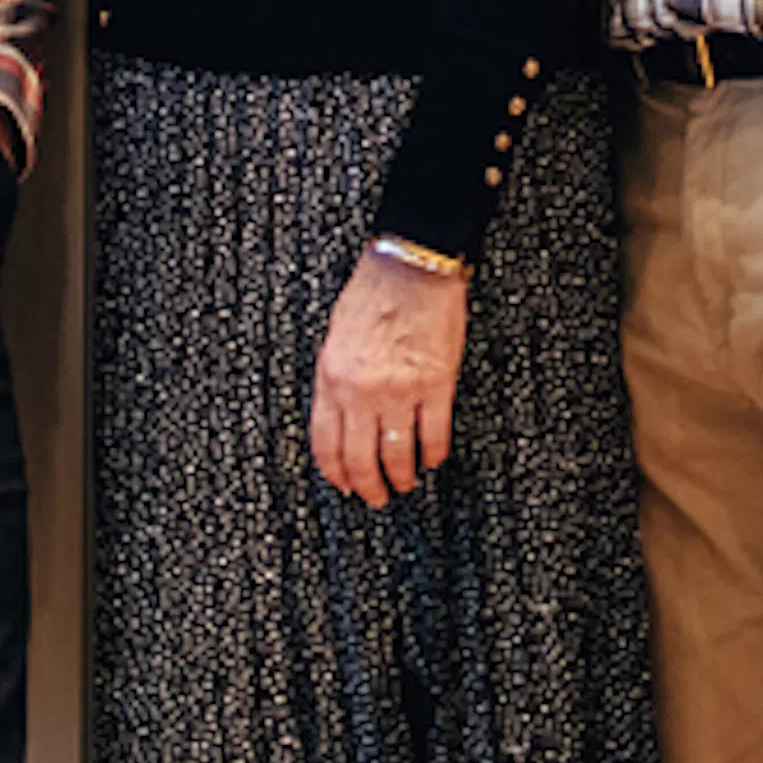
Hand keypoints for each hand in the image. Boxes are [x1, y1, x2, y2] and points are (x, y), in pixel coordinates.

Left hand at [309, 247, 469, 506]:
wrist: (412, 264)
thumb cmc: (373, 292)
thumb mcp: (335, 338)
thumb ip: (335, 382)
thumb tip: (339, 421)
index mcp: (331, 378)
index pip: (326, 446)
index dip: (336, 474)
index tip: (345, 487)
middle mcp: (361, 391)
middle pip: (360, 460)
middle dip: (368, 487)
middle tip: (377, 498)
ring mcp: (400, 390)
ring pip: (397, 455)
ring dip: (402, 477)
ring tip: (406, 482)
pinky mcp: (436, 384)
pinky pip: (434, 434)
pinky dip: (434, 453)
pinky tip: (433, 458)